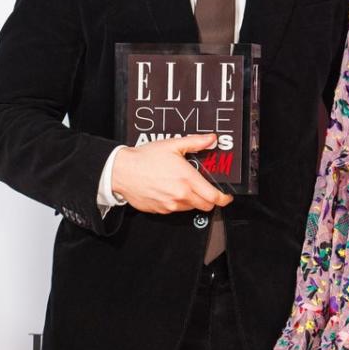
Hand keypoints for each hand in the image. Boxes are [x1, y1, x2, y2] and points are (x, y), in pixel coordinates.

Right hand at [111, 133, 233, 213]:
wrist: (122, 171)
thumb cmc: (145, 158)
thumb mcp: (172, 145)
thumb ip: (195, 142)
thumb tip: (211, 139)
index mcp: (188, 179)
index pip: (214, 197)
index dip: (224, 198)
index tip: (226, 196)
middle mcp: (181, 195)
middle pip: (206, 206)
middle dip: (210, 199)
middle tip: (206, 190)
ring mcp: (171, 205)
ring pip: (191, 208)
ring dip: (193, 200)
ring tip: (183, 186)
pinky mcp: (161, 210)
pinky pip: (175, 210)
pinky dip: (178, 203)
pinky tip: (170, 190)